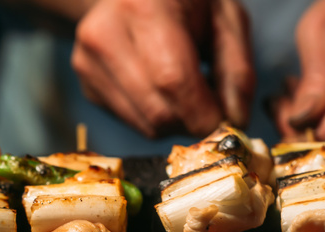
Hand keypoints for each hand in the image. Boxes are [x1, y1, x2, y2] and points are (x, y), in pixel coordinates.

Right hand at [71, 0, 253, 138]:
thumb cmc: (188, 1)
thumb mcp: (226, 18)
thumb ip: (237, 69)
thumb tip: (235, 121)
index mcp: (145, 6)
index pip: (173, 80)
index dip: (204, 113)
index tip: (228, 122)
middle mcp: (106, 33)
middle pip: (159, 111)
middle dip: (194, 122)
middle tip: (213, 107)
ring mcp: (88, 60)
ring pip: (146, 125)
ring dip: (178, 123)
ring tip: (188, 92)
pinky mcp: (87, 82)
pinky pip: (133, 123)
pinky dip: (157, 118)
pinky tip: (162, 89)